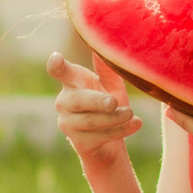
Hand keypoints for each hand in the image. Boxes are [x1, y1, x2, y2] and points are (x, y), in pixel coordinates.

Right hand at [50, 51, 140, 166]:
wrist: (111, 142)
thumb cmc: (109, 106)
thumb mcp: (111, 86)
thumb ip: (107, 69)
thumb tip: (103, 49)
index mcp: (72, 83)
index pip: (60, 72)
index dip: (56, 66)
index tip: (56, 57)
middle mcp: (64, 103)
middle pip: (78, 100)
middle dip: (97, 101)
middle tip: (114, 101)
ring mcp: (69, 124)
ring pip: (91, 120)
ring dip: (114, 117)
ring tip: (131, 113)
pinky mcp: (80, 143)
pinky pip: (101, 136)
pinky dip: (121, 130)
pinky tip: (136, 124)